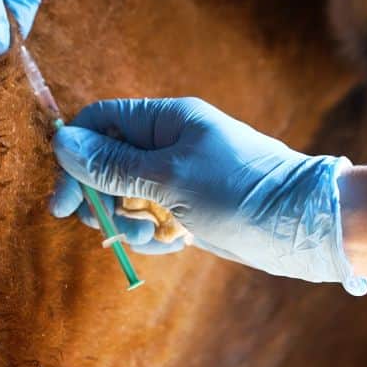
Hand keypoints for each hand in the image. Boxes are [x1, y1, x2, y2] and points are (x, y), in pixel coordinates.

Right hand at [49, 98, 366, 294]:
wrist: (303, 226)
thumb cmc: (239, 191)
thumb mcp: (169, 177)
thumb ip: (114, 164)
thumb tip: (63, 142)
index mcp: (166, 120)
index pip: (101, 123)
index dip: (75, 157)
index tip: (63, 200)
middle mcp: (170, 144)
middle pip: (107, 164)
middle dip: (100, 197)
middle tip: (104, 225)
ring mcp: (180, 178)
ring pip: (126, 196)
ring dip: (126, 221)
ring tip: (150, 237)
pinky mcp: (190, 209)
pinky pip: (151, 219)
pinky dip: (151, 236)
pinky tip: (170, 246)